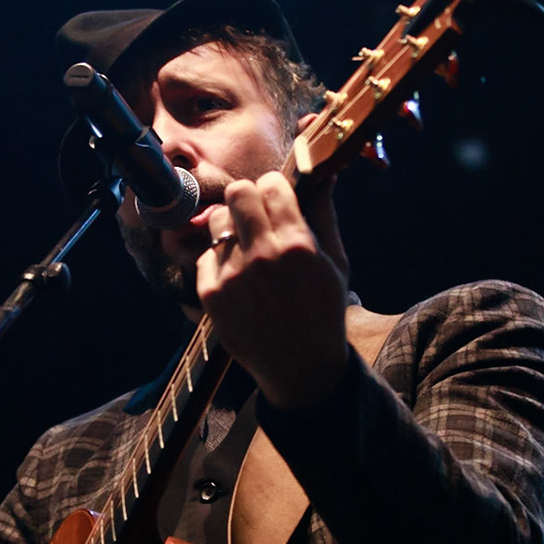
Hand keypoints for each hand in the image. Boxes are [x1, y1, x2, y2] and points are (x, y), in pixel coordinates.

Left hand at [196, 170, 349, 409]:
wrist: (301, 367)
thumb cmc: (324, 312)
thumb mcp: (336, 263)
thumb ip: (324, 216)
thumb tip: (323, 175)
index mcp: (296, 243)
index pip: (270, 184)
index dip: (274, 187)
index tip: (276, 197)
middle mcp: (261, 255)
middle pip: (237, 192)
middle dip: (247, 197)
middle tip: (255, 214)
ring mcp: (232, 274)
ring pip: (217, 221)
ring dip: (231, 228)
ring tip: (246, 248)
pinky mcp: (211, 293)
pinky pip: (206, 255)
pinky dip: (220, 261)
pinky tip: (239, 278)